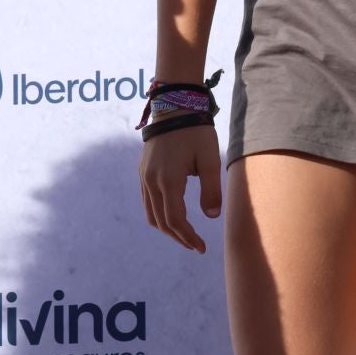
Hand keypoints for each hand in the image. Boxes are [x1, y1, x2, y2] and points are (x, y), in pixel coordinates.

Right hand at [139, 125, 223, 254]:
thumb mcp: (210, 159)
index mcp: (168, 181)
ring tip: (185, 235)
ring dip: (167, 228)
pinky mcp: (143, 172)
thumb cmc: (196, 132)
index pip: (175, 220)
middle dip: (178, 237)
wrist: (175, 107)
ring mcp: (144, 177)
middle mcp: (151, 182)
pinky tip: (173, 215)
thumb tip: (212, 217)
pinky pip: (148, 201)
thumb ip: (211, 189)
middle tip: (195, 246)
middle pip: (161, 222)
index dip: (188, 237)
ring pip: (151, 214)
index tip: (201, 247)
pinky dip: (159, 214)